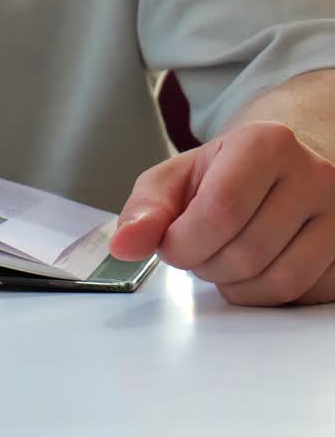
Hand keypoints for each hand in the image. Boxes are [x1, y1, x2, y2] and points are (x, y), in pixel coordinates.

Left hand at [110, 121, 334, 305]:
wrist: (284, 167)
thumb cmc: (223, 174)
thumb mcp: (174, 179)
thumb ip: (144, 211)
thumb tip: (124, 247)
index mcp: (266, 144)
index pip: (219, 213)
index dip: (184, 243)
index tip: (171, 245)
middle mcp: (316, 174)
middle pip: (246, 253)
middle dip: (206, 265)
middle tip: (199, 249)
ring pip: (280, 283)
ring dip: (236, 286)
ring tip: (225, 258)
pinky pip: (305, 297)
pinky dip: (268, 295)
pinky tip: (258, 267)